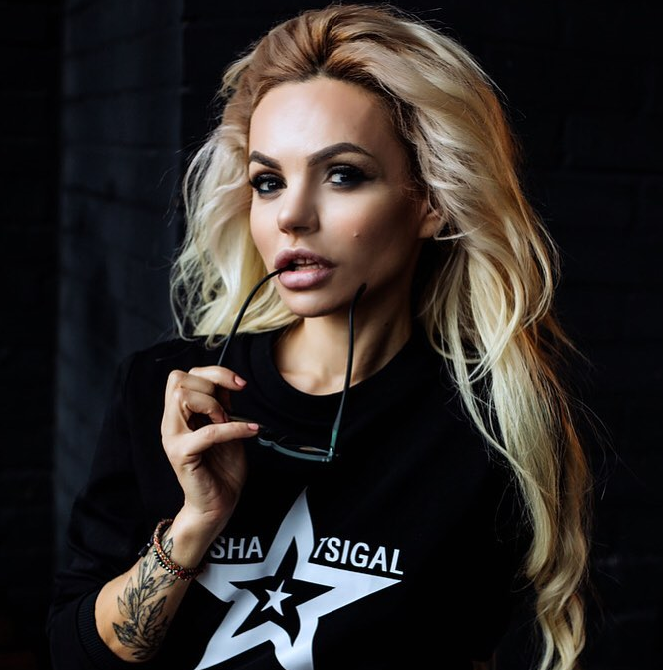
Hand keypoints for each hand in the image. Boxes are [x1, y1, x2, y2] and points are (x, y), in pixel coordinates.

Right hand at [161, 366, 257, 536]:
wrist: (219, 504)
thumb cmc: (222, 468)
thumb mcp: (226, 425)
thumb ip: (221, 404)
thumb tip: (227, 381)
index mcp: (179, 414)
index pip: (183, 376)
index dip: (214, 372)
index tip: (239, 384)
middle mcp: (171, 423)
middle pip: (178, 380)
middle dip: (211, 386)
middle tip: (228, 410)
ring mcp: (173, 438)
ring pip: (182, 397)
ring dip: (213, 406)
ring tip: (228, 422)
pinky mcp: (182, 455)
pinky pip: (207, 432)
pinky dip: (233, 428)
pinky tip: (250, 431)